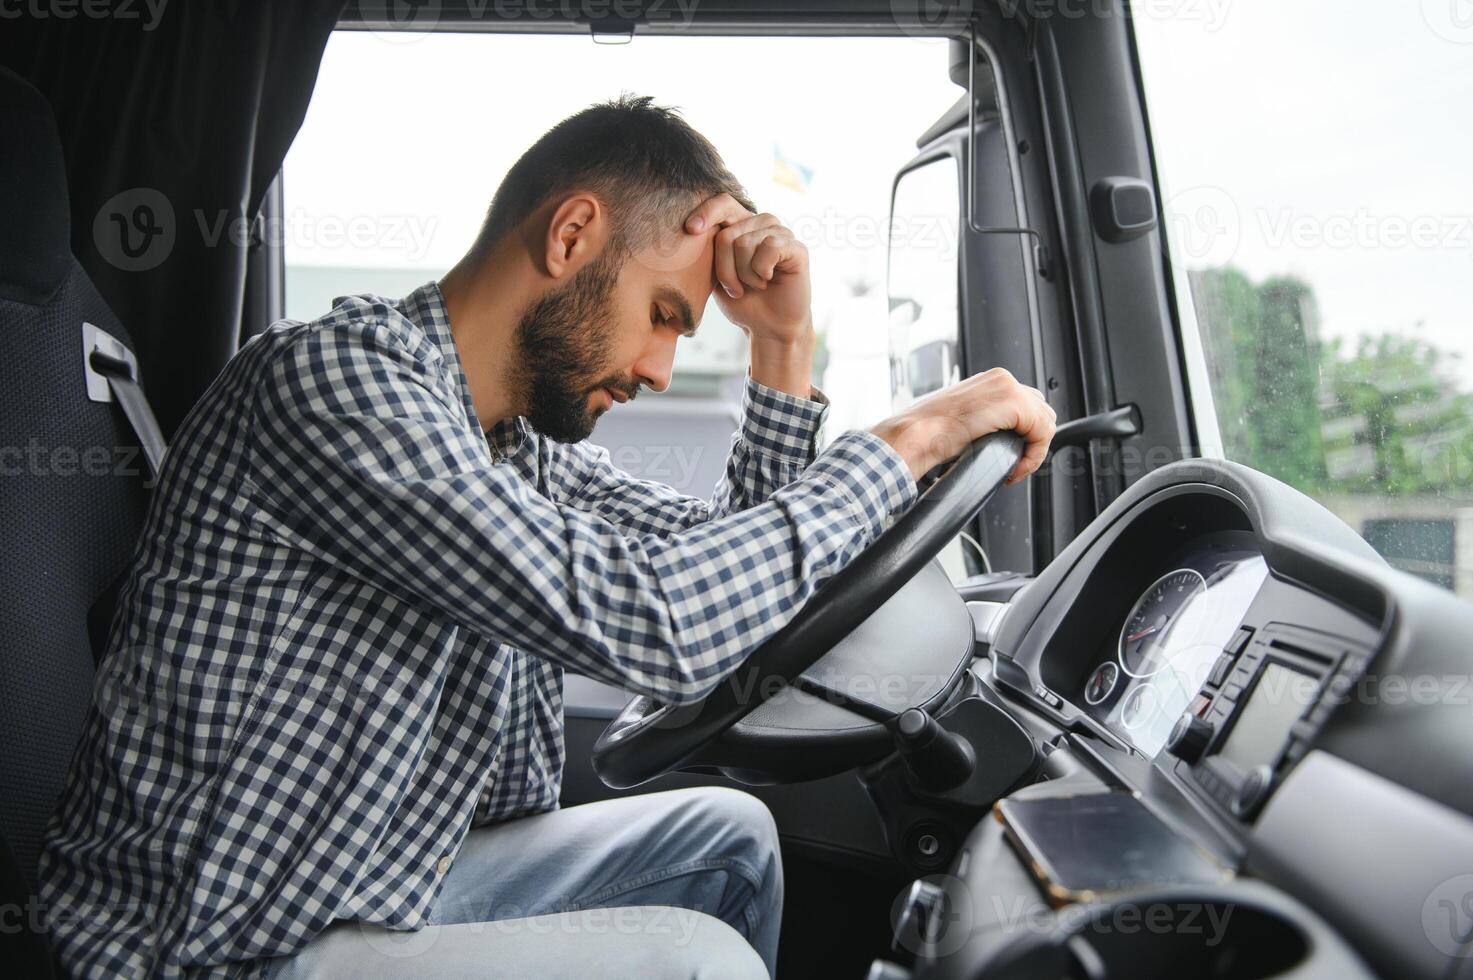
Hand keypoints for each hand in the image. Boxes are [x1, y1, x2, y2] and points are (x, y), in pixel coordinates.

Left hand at [683, 194, 813, 346]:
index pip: (723, 203)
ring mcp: (781, 233)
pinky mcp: (796, 247)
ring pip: (745, 243)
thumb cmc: (742, 301)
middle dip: (724, 270)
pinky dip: (762, 272)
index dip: (706, 212)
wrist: (769, 327)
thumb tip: (692, 227)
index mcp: (741, 225)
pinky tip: (768, 280)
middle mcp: (762, 223)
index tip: (690, 230)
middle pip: (727, 235)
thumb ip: (709, 250)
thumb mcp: (715, 275)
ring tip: (755, 285)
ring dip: (744, 275)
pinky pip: (769, 248)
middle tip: (736, 288)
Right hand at [870, 368, 1056, 484]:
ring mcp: (1008, 387)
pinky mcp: (1013, 402)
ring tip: (1013, 469)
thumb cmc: (927, 434)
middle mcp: (1001, 378)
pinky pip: (1042, 432)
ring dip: (1033, 451)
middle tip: (1014, 466)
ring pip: (1045, 423)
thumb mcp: (962, 421)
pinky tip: (1014, 469)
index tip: (1010, 459)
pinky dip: (1033, 456)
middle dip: (1032, 442)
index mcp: (989, 381)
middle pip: (1041, 412)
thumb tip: (997, 436)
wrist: (915, 436)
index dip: (1025, 437)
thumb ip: (984, 420)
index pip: (1028, 406)